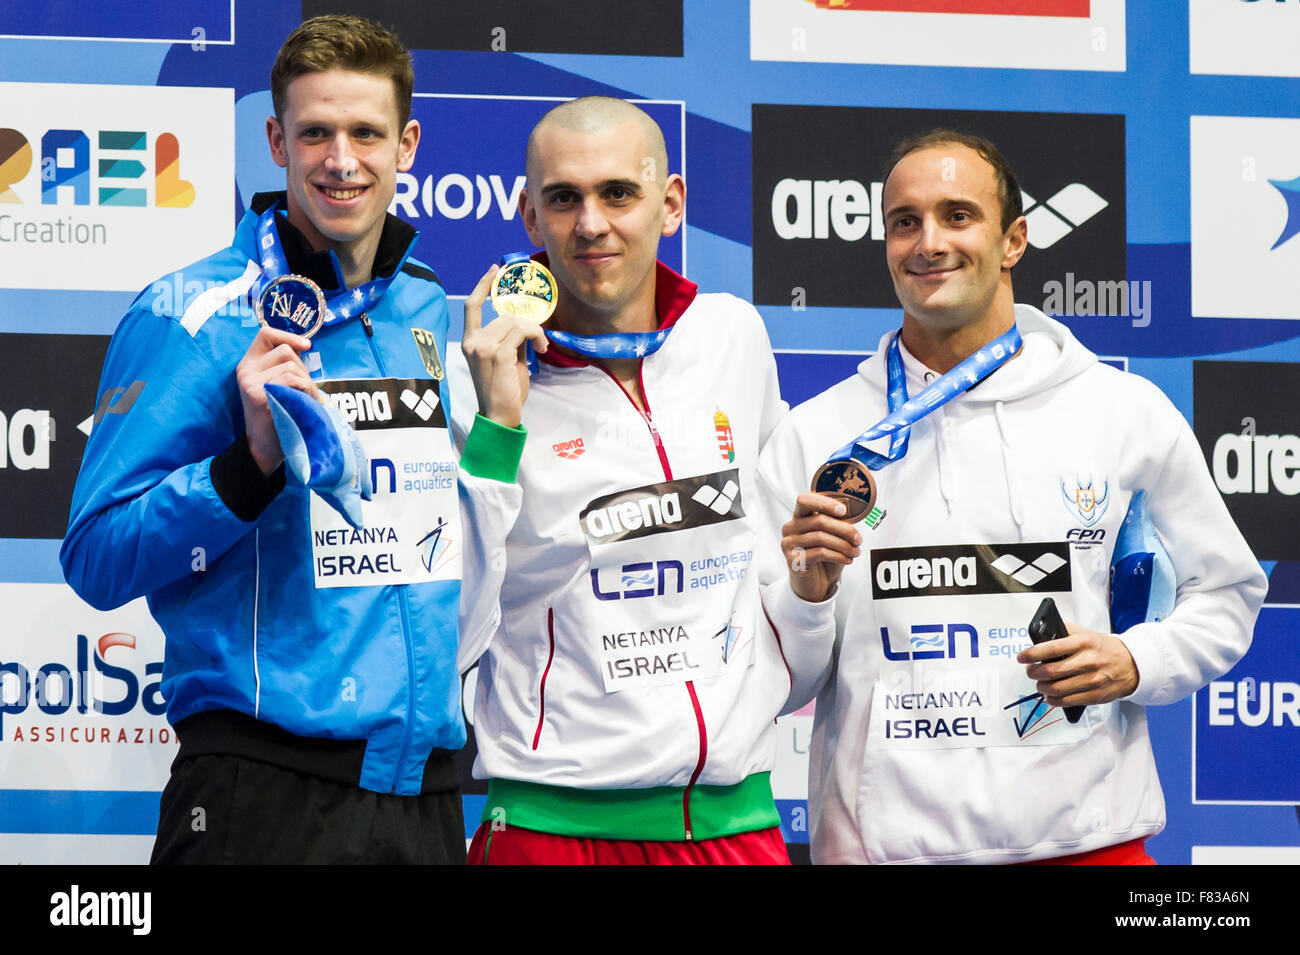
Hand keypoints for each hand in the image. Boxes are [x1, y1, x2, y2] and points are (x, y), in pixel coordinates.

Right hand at [236, 326, 318, 475]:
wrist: (265, 448)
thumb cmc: (278, 415)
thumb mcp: (277, 385)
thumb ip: (284, 366)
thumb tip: (305, 346)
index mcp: (248, 364)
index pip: (265, 333)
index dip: (288, 335)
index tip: (307, 346)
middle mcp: (245, 370)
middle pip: (286, 351)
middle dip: (304, 369)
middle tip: (307, 391)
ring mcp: (249, 381)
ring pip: (292, 366)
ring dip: (307, 384)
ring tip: (307, 401)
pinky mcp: (257, 393)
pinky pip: (292, 380)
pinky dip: (306, 391)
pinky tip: (304, 404)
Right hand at [460, 265, 548, 428]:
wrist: (499, 416)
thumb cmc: (503, 391)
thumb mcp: (504, 361)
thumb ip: (509, 340)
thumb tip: (525, 325)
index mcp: (470, 342)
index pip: (471, 306)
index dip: (482, 285)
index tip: (495, 269)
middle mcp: (473, 342)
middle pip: (505, 316)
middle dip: (528, 325)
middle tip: (540, 342)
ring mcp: (483, 348)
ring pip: (516, 322)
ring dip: (535, 331)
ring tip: (541, 347)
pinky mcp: (498, 354)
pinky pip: (523, 331)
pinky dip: (537, 336)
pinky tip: (540, 349)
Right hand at [781, 492, 861, 602]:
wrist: (815, 583)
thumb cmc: (823, 556)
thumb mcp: (831, 536)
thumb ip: (836, 522)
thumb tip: (852, 512)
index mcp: (799, 516)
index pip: (805, 500)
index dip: (824, 503)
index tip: (843, 511)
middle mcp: (790, 528)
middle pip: (819, 520)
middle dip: (844, 529)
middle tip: (858, 539)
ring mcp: (789, 544)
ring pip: (821, 538)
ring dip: (844, 545)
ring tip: (855, 552)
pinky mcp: (793, 559)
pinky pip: (820, 553)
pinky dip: (838, 555)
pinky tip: (847, 559)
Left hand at [1017, 625, 1139, 707]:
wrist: (1132, 664)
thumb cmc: (1102, 648)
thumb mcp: (1085, 633)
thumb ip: (1063, 632)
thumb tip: (1039, 638)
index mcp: (1082, 642)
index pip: (1050, 648)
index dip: (1031, 654)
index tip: (1022, 657)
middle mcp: (1087, 661)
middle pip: (1050, 671)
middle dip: (1033, 673)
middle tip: (1031, 672)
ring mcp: (1092, 680)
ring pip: (1056, 689)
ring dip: (1041, 687)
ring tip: (1040, 684)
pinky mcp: (1095, 695)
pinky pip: (1066, 701)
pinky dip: (1052, 700)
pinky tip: (1049, 696)